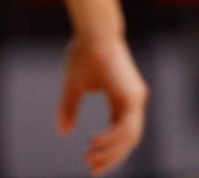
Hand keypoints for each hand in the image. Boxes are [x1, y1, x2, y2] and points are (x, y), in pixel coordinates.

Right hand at [58, 33, 148, 175]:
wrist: (94, 34)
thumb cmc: (84, 54)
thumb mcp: (74, 88)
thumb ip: (69, 109)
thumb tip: (63, 132)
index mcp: (123, 99)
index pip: (121, 133)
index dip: (108, 150)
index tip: (91, 164)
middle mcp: (133, 100)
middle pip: (128, 140)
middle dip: (111, 158)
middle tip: (93, 170)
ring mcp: (135, 98)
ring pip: (129, 138)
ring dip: (110, 152)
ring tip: (90, 158)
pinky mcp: (132, 96)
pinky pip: (125, 128)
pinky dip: (111, 140)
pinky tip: (94, 143)